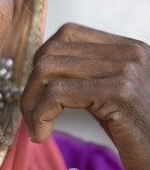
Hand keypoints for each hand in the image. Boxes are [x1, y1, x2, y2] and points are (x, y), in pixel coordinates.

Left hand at [20, 23, 149, 169]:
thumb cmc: (138, 135)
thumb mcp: (110, 96)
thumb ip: (84, 76)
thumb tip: (39, 70)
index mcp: (127, 48)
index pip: (67, 34)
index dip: (42, 60)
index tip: (37, 90)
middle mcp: (129, 52)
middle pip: (52, 51)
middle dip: (31, 85)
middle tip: (30, 114)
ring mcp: (126, 69)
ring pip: (47, 69)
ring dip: (31, 102)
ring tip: (36, 126)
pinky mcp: (120, 92)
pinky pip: (57, 94)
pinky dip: (40, 115)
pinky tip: (42, 134)